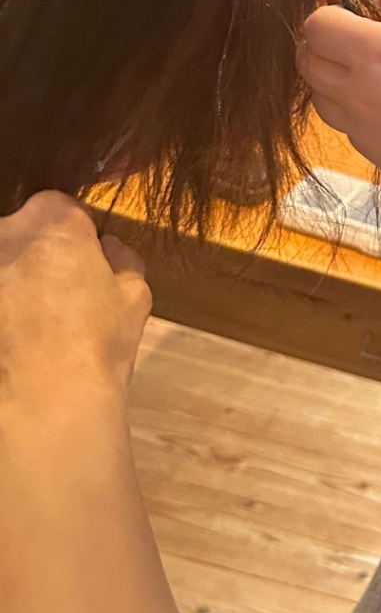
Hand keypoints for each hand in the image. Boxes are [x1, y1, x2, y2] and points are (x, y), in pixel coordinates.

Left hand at [0, 194, 150, 422]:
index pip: (60, 207)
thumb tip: (108, 248)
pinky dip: (3, 314)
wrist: (44, 405)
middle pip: (20, 233)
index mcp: (53, 224)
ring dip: (12, 283)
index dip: (74, 235)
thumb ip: (122, 260)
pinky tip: (14, 342)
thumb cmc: (97, 346)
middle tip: (56, 297)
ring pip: (2, 268)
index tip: (83, 263)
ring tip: (30, 326)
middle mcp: (5, 237)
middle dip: (35, 256)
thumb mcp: (135, 297)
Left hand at [297, 0, 380, 189]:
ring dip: (336, 78)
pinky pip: (349, 127)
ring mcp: (365, 132)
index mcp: (377, 54)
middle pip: (308, 62)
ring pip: (322, 98)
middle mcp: (359, 96)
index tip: (355, 10)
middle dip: (327, 43)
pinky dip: (358, 111)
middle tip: (364, 35)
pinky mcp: (378, 157)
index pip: (316, 25)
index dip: (331, 11)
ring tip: (378, 72)